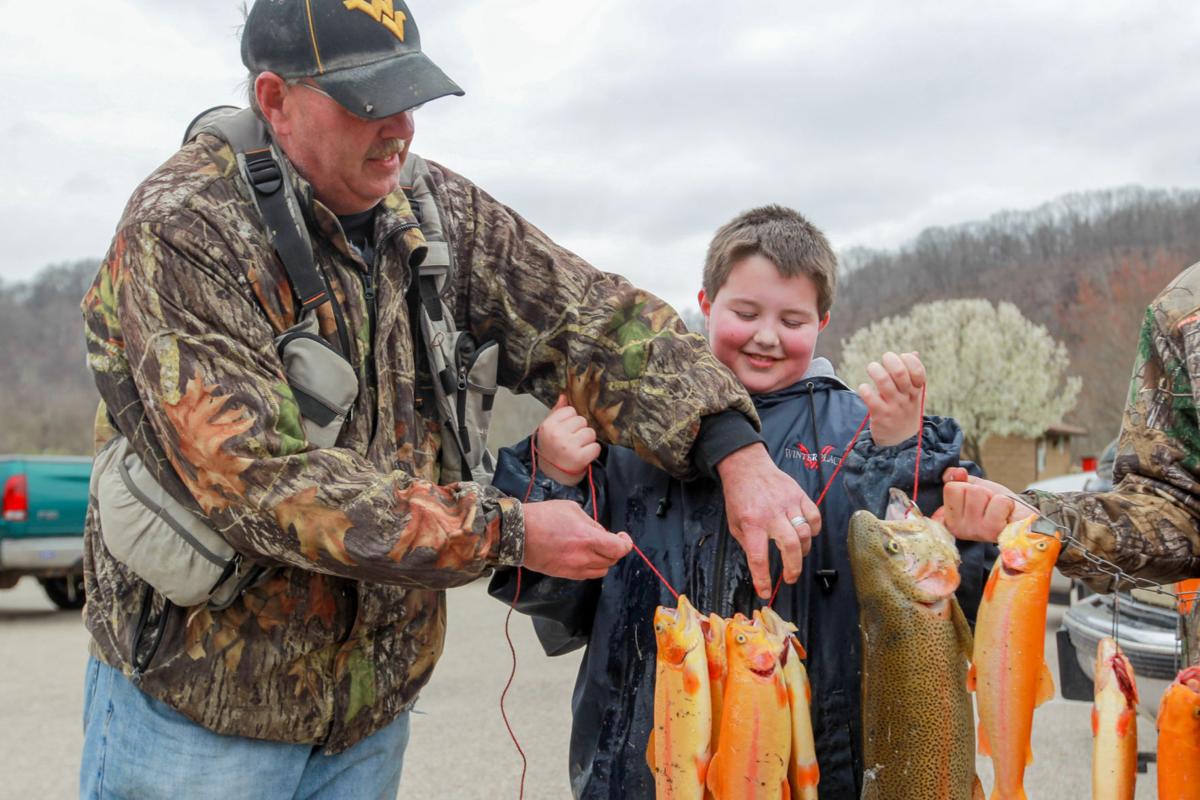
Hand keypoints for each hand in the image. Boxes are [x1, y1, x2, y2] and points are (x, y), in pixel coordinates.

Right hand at [522, 500, 632, 578]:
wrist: (518, 533)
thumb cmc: (543, 516)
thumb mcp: (572, 509)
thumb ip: (591, 523)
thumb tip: (600, 533)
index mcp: (587, 538)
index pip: (619, 549)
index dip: (626, 543)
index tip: (622, 537)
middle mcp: (583, 557)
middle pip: (612, 560)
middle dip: (614, 550)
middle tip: (609, 540)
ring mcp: (573, 569)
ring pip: (601, 570)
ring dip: (603, 559)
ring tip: (594, 548)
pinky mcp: (564, 574)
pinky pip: (587, 575)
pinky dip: (590, 566)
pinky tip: (583, 555)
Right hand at [536, 394, 600, 485]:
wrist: (552, 478)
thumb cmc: (552, 451)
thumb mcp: (549, 431)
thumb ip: (557, 413)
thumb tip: (564, 395)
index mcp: (548, 426)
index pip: (570, 410)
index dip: (572, 420)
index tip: (567, 431)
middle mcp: (557, 434)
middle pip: (582, 420)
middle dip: (581, 430)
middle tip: (573, 442)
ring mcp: (569, 446)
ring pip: (590, 432)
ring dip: (588, 441)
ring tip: (578, 449)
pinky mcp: (580, 458)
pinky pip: (596, 446)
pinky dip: (593, 452)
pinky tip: (584, 456)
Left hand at [716, 443, 820, 598]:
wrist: (747, 466)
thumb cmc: (739, 497)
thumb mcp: (734, 523)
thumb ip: (748, 543)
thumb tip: (761, 566)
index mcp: (751, 523)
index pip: (759, 557)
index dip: (763, 579)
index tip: (765, 591)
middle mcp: (771, 514)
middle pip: (791, 546)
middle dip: (793, 568)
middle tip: (790, 578)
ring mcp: (788, 503)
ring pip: (805, 533)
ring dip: (803, 550)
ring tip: (795, 555)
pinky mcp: (800, 495)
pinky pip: (815, 516)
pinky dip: (814, 529)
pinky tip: (806, 534)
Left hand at [857, 351, 924, 446]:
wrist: (900, 441)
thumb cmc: (905, 411)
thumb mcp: (913, 395)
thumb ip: (913, 375)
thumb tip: (914, 353)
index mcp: (917, 390)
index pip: (918, 370)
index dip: (908, 359)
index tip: (900, 358)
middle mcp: (907, 397)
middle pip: (899, 372)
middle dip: (888, 359)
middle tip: (882, 360)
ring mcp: (894, 407)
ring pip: (883, 381)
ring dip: (874, 370)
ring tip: (872, 368)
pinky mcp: (880, 415)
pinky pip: (869, 397)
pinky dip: (864, 388)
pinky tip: (864, 389)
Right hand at [933, 467, 1033, 542]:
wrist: (1021, 520)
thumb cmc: (995, 505)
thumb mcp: (973, 487)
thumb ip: (958, 478)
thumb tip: (957, 473)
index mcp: (949, 520)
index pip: (950, 488)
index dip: (966, 486)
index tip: (975, 500)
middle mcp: (957, 528)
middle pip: (966, 489)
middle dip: (982, 491)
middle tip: (990, 505)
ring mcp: (974, 531)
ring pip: (979, 493)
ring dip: (994, 497)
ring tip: (998, 510)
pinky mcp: (992, 531)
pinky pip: (998, 502)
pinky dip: (1006, 503)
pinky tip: (1006, 514)